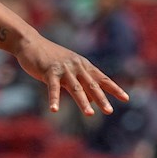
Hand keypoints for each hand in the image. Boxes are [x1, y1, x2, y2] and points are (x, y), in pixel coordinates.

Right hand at [14, 35, 129, 114]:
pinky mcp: (49, 72)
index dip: (114, 89)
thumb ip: (80, 83)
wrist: (31, 43)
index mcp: (83, 65)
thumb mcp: (69, 69)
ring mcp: (64, 69)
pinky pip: (53, 88)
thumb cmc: (49, 57)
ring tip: (90, 114)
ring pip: (76, 88)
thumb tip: (93, 100)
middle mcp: (77, 67)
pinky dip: (54, 99)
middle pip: (92, 85)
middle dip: (101, 98)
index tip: (126, 99)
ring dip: (83, 101)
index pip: (102, 79)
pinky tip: (54, 110)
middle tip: (109, 111)